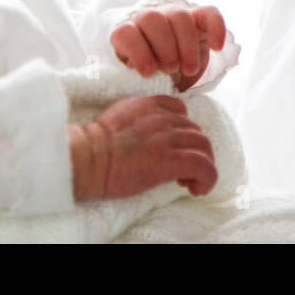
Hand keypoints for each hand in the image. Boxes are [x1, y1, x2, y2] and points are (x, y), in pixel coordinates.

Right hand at [68, 96, 216, 199]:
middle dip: (192, 150)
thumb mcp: (117, 118)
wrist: (87, 159)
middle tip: (179, 171)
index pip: (180, 109)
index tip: (173, 147)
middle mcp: (162, 118)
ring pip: (204, 146)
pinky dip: (207, 178)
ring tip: (187, 182)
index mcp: (147, 106)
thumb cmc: (93, 147)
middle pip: (195, 130)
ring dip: (202, 164)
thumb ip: (136, 119)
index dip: (182, 129)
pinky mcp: (171, 160)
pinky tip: (195, 189)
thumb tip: (145, 135)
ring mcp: (168, 138)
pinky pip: (205, 166)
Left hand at [110, 2, 226, 90]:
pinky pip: (209, 13)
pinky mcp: (198, 16)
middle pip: (152, 19)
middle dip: (163, 47)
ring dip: (187, 45)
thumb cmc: (150, 73)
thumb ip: (136, 78)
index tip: (149, 73)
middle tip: (170, 69)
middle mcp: (149, 18)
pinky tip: (216, 47)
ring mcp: (174, 14)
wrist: (169, 64)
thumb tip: (145, 88)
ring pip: (180, 16)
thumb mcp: (139, 78)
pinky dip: (215, 28)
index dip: (137, 52)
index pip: (125, 33)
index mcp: (129, 33)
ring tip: (189, 69)